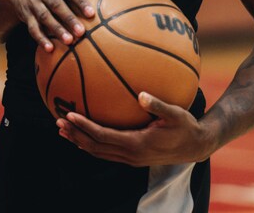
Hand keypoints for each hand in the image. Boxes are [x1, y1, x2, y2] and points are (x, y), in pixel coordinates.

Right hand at [0, 0, 117, 51]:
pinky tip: (50, 49)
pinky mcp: (26, 15)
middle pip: (56, 4)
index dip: (79, 0)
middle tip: (81, 32)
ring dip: (56, 30)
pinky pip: (32, 28)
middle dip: (68, 18)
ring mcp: (33, 3)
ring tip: (69, 42)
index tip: (91, 13)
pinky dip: (40, 39)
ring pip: (44, 17)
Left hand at [56, 92, 213, 165]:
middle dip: (75, 135)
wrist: (195, 147)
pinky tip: (83, 134)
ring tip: (63, 130)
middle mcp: (130, 154)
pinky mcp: (132, 157)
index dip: (84, 126)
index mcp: (136, 144)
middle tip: (58, 122)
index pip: (102, 136)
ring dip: (79, 141)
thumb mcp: (175, 114)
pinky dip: (91, 144)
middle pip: (94, 147)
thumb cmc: (186, 127)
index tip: (68, 114)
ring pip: (98, 152)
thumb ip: (157, 105)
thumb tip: (141, 95)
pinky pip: (105, 152)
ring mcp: (130, 158)